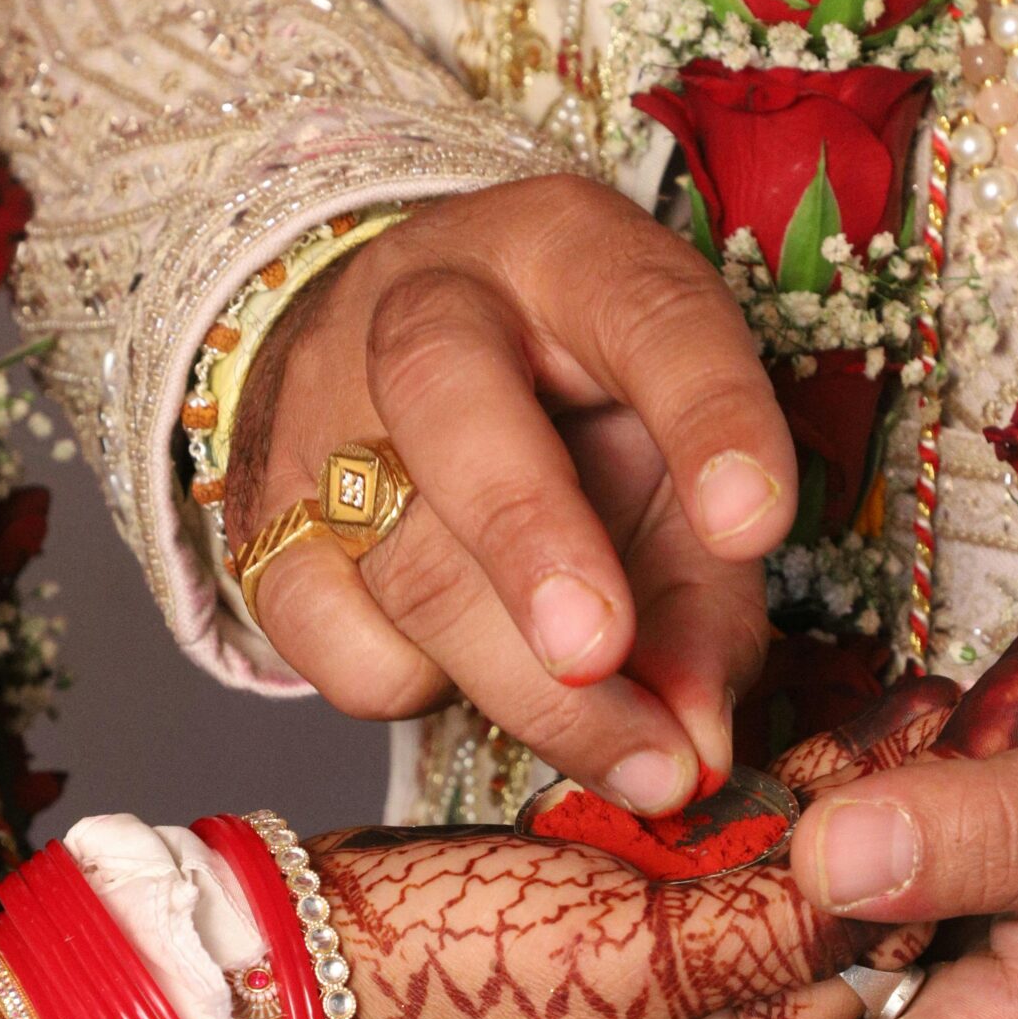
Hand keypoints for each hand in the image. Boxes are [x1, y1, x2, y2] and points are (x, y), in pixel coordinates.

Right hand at [228, 178, 797, 814]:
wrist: (385, 369)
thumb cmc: (575, 417)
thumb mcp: (673, 462)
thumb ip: (709, 597)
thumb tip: (697, 748)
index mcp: (568, 254)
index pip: (644, 313)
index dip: (706, 420)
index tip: (755, 526)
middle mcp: (427, 305)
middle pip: (453, 408)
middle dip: (533, 543)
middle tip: (606, 656)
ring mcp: (322, 410)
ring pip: (403, 561)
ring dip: (531, 693)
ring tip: (639, 763)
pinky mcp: (262, 520)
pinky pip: (332, 639)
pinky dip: (423, 690)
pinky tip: (481, 670)